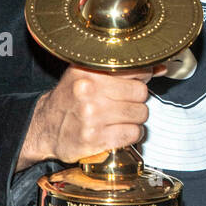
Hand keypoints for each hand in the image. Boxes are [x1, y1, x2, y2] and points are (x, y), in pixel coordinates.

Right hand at [15, 61, 168, 171]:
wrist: (45, 128)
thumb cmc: (70, 99)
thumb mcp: (87, 74)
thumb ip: (122, 69)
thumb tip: (160, 67)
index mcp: (88, 71)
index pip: (135, 69)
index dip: (139, 78)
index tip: (132, 83)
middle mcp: (89, 91)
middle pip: (141, 93)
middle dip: (137, 100)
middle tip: (123, 104)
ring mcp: (92, 116)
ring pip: (140, 114)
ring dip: (135, 119)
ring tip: (119, 118)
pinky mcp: (95, 139)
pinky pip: (133, 134)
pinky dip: (131, 135)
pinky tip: (118, 131)